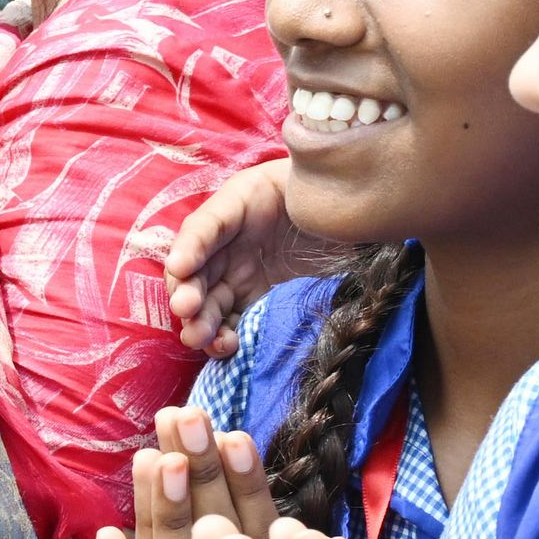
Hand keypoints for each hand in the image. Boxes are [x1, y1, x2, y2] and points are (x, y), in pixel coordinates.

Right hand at [148, 157, 317, 355]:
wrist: (355, 218)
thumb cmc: (331, 197)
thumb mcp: (310, 190)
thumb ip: (295, 198)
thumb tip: (283, 213)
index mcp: (236, 208)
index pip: (204, 227)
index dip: (189, 247)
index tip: (182, 268)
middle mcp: (228, 245)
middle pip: (196, 272)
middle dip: (187, 294)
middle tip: (188, 311)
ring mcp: (240, 276)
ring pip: (208, 302)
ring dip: (199, 322)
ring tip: (202, 339)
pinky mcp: (256, 300)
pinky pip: (232, 321)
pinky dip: (223, 337)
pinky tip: (226, 348)